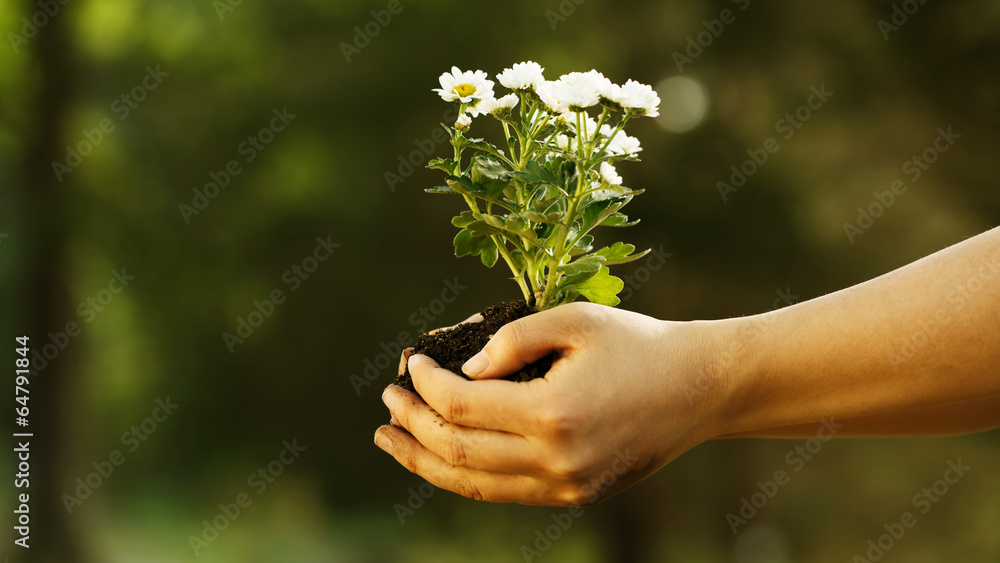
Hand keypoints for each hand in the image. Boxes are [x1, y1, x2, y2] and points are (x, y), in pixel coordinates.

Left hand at [374, 302, 736, 505]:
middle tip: (386, 400)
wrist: (699, 389)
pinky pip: (503, 492)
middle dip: (412, 424)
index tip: (410, 361)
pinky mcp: (573, 494)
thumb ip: (510, 339)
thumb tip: (461, 368)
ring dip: (425, 461)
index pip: (461, 405)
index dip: (425, 384)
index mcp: (553, 413)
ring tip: (390, 438)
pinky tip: (441, 456)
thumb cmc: (637, 344)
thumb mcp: (574, 320)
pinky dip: (464, 475)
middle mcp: (555, 460)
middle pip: (457, 451)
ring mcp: (564, 485)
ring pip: (474, 483)